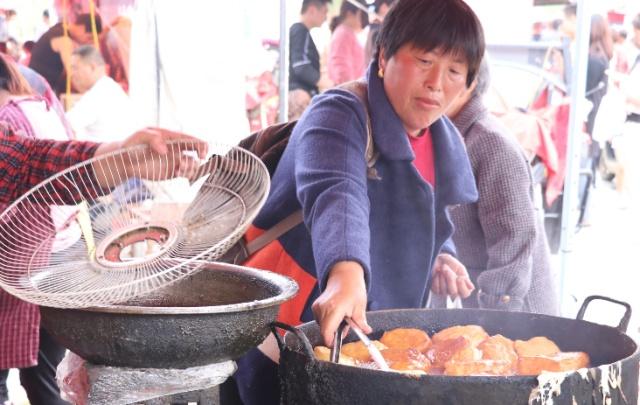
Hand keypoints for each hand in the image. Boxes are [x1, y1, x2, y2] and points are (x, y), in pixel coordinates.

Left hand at [93, 127, 207, 186]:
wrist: (125, 162)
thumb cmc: (131, 145)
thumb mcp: (139, 137)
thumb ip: (152, 139)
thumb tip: (166, 149)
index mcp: (171, 137)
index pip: (190, 138)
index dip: (200, 144)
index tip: (201, 152)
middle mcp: (176, 148)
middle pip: (197, 149)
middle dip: (202, 154)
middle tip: (199, 159)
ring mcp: (175, 160)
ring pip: (193, 163)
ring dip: (191, 166)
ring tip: (179, 169)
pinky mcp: (173, 171)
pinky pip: (186, 173)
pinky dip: (186, 174)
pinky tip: (177, 173)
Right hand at [312, 261, 370, 346]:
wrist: (344, 275)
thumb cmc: (353, 287)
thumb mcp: (360, 306)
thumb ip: (361, 322)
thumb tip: (366, 331)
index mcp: (335, 308)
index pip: (326, 332)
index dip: (331, 342)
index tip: (336, 344)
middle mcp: (323, 308)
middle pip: (324, 331)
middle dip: (334, 333)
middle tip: (346, 326)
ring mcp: (318, 307)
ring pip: (322, 326)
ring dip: (331, 327)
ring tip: (342, 317)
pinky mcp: (315, 306)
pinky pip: (320, 320)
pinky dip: (327, 321)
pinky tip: (336, 314)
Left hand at [430, 253, 473, 298]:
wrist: (439, 259)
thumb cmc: (451, 264)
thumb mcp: (460, 268)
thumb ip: (465, 278)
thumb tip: (471, 287)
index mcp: (463, 286)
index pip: (465, 293)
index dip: (462, 286)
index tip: (460, 277)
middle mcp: (454, 291)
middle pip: (453, 292)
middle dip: (450, 279)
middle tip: (446, 268)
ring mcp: (445, 292)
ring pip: (444, 290)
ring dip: (442, 277)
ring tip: (442, 268)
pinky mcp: (436, 290)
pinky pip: (436, 289)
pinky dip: (436, 279)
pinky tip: (437, 273)